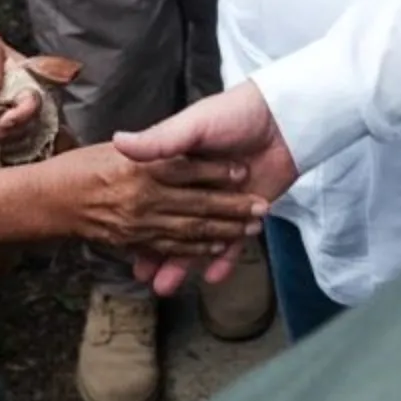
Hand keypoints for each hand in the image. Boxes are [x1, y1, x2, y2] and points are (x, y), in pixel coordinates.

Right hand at [115, 83, 298, 294]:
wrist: (282, 118)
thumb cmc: (233, 113)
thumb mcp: (192, 124)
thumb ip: (159, 141)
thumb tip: (118, 142)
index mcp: (177, 168)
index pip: (153, 200)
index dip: (137, 220)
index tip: (122, 240)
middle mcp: (196, 189)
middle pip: (174, 226)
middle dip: (157, 253)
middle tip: (142, 276)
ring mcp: (222, 203)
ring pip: (199, 239)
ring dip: (183, 264)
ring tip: (165, 287)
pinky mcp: (247, 212)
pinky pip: (233, 243)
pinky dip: (224, 261)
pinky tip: (211, 278)